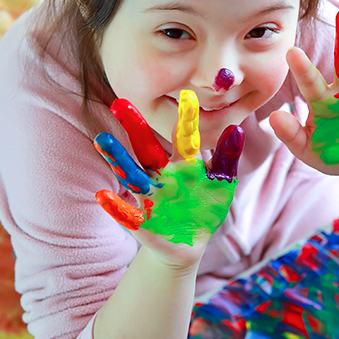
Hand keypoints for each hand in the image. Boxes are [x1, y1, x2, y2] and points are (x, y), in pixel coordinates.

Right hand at [93, 91, 244, 268]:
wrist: (189, 243)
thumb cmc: (205, 208)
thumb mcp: (221, 184)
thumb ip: (227, 159)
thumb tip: (236, 129)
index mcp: (183, 164)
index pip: (183, 137)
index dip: (186, 119)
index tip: (187, 94)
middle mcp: (162, 175)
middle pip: (147, 148)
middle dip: (135, 127)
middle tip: (120, 102)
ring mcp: (150, 196)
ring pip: (132, 174)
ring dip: (117, 158)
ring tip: (102, 139)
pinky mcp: (141, 222)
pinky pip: (126, 213)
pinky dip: (115, 206)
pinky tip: (102, 196)